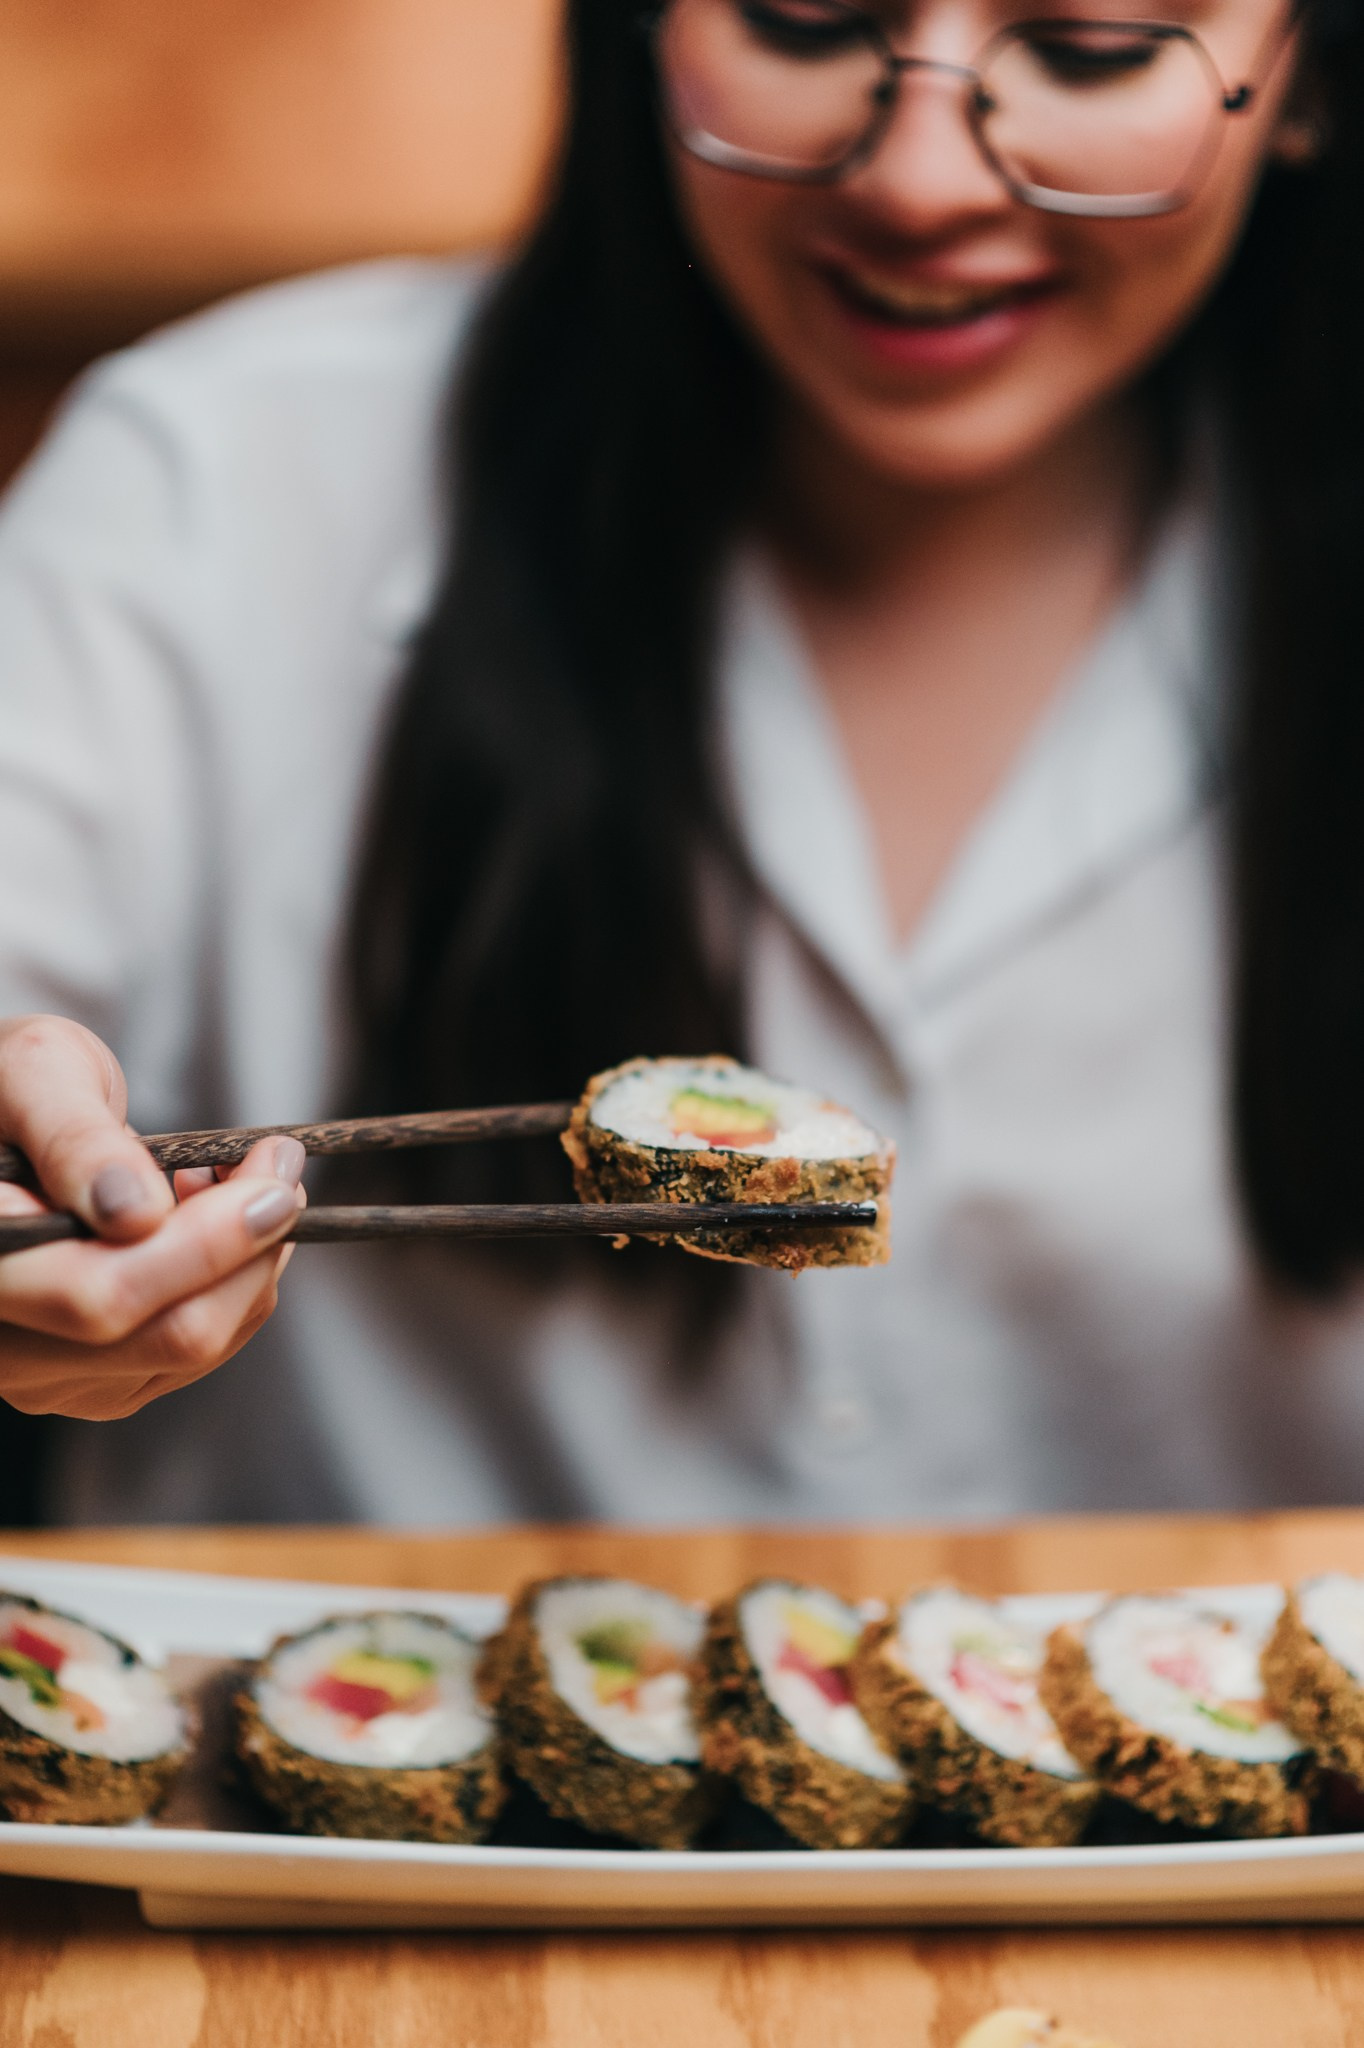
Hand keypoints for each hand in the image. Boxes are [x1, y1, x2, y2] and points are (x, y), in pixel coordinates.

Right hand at [0, 1015, 303, 1419]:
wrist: (3, 1121)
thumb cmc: (11, 1087)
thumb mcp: (38, 1076)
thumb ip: (78, 1142)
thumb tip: (136, 1213)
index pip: (99, 1295)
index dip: (205, 1243)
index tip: (271, 1172)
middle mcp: (6, 1347)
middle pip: (169, 1335)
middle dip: (250, 1245)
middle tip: (276, 1162)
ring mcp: (51, 1376)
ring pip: (197, 1347)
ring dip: (250, 1259)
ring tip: (230, 1176)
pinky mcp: (99, 1382)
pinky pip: (198, 1350)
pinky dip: (235, 1280)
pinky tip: (210, 1217)